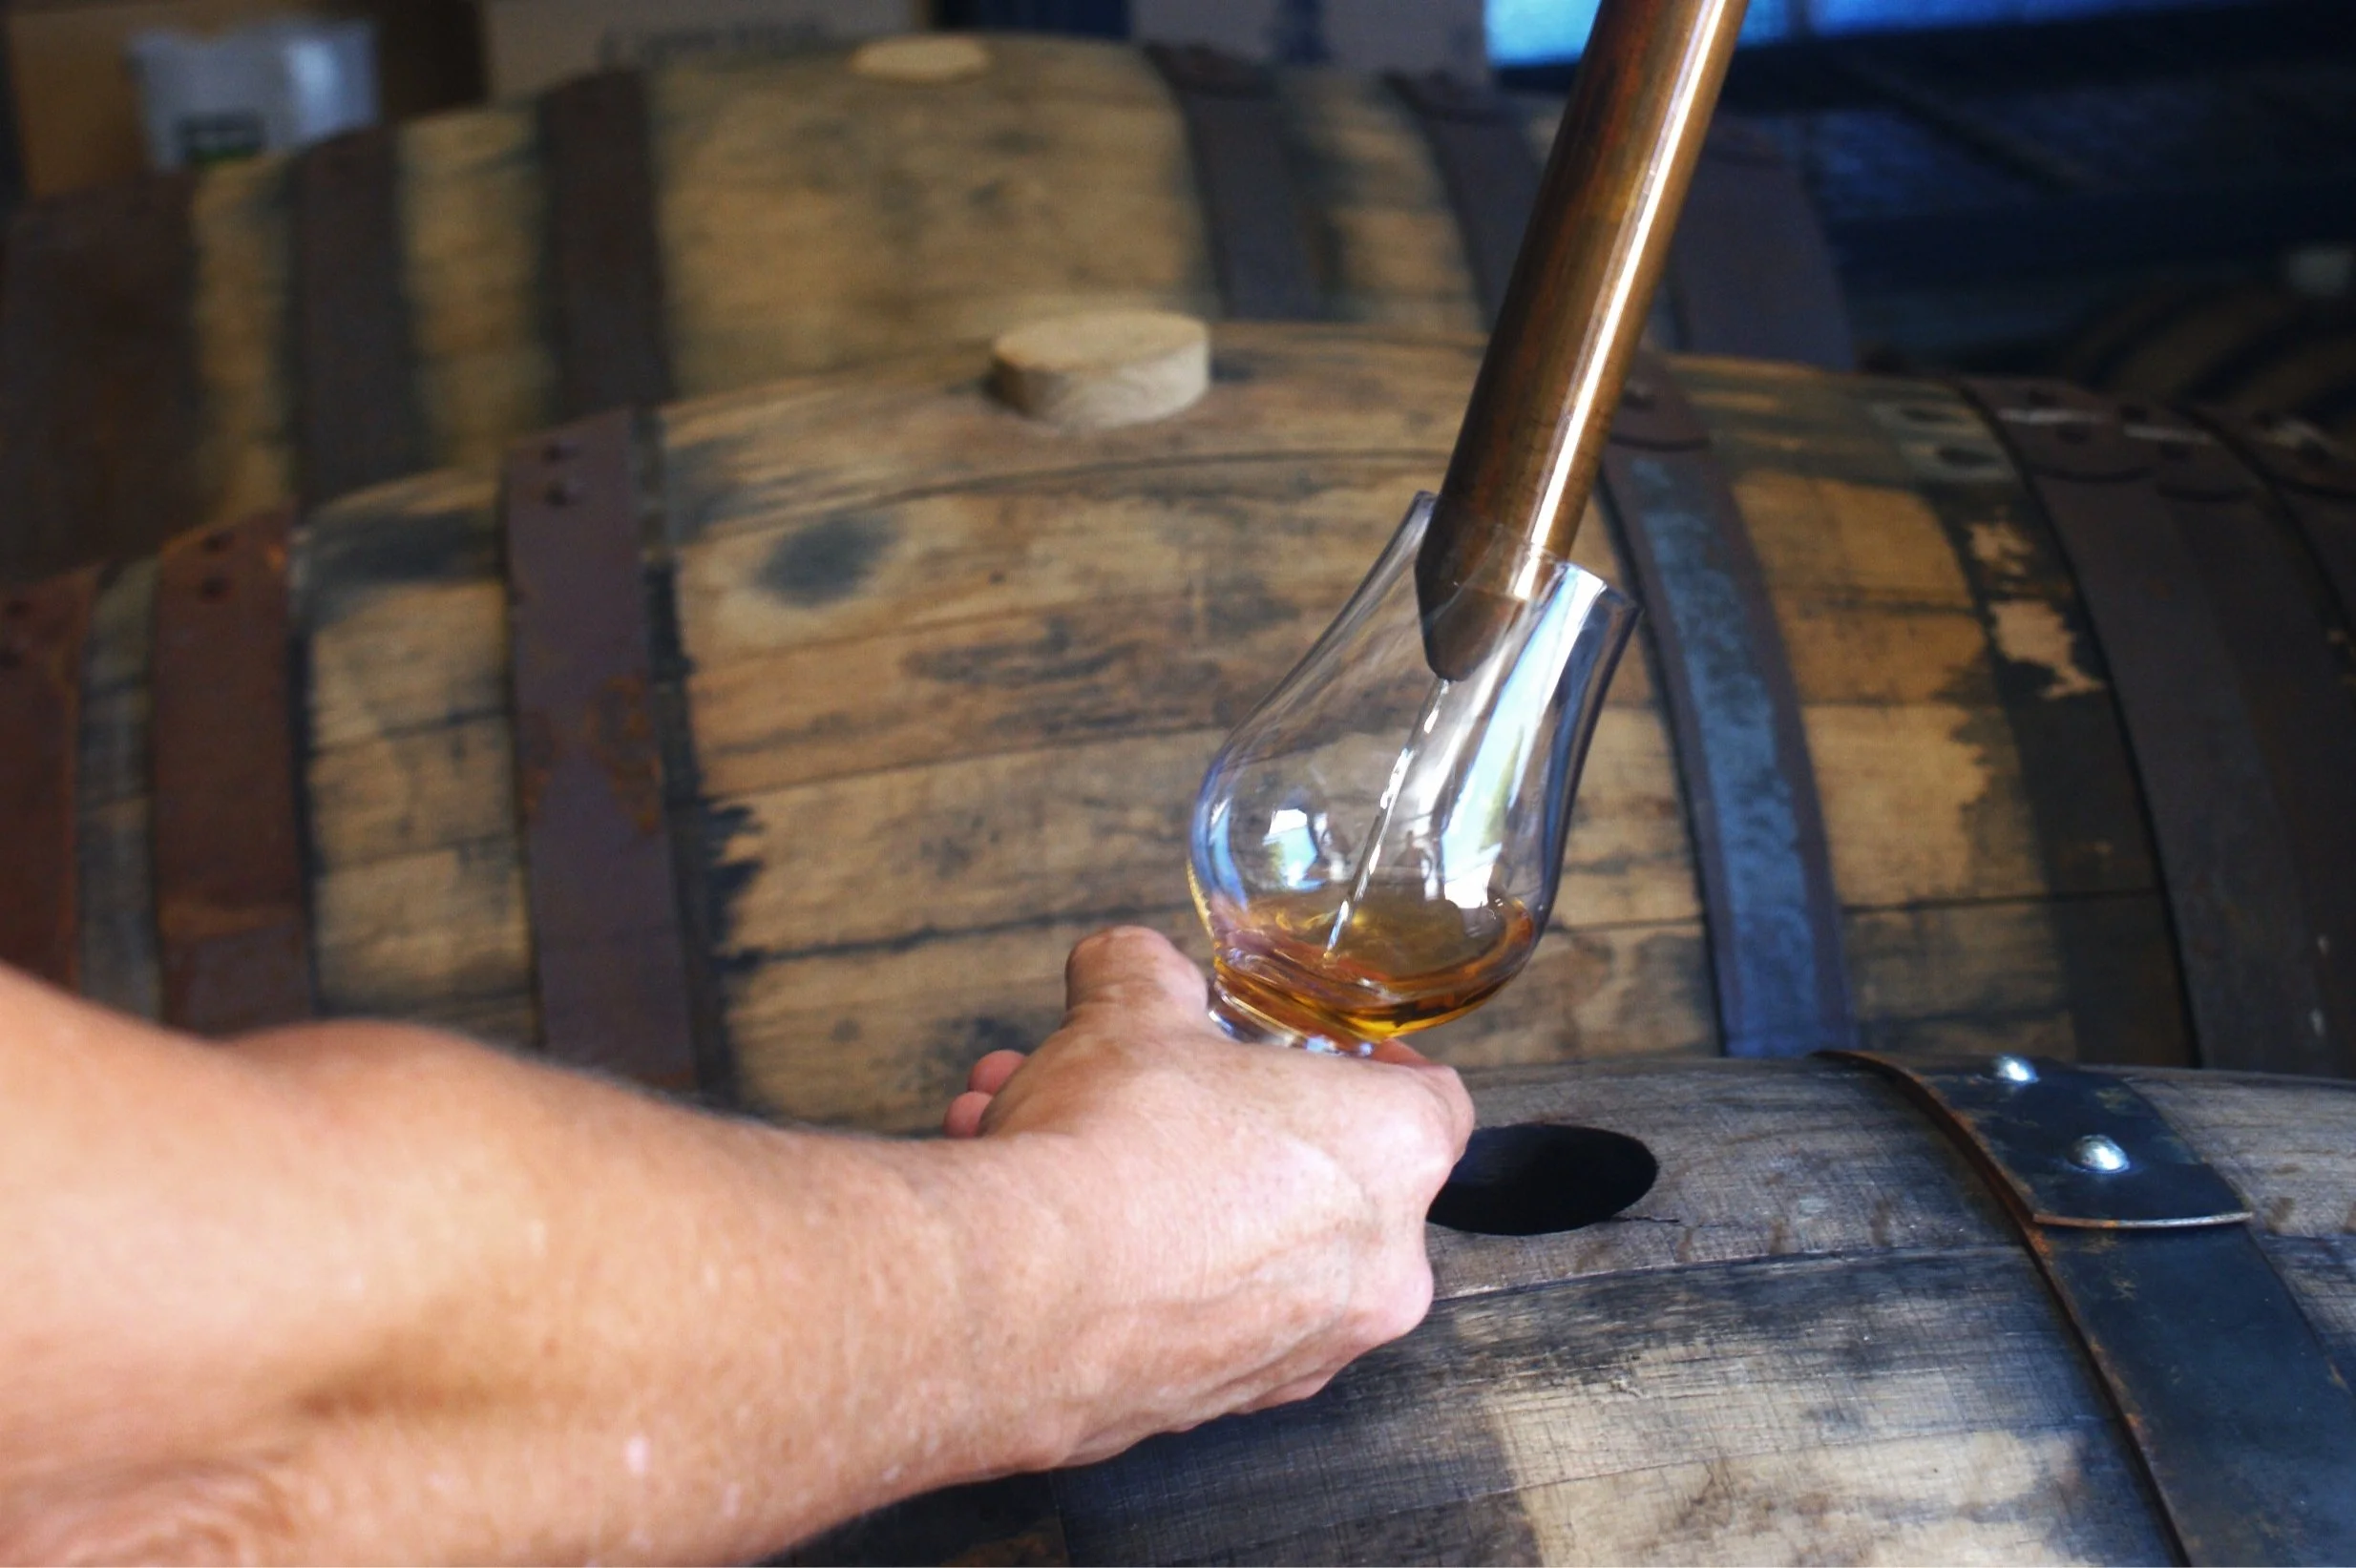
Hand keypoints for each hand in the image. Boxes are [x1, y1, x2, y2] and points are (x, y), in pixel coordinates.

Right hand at [940, 927, 1472, 1466]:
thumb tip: (1128, 964)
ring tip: (1046, 1141)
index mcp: (1392, 1154)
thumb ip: (1143, 972)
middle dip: (1214, 1125)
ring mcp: (1300, 1352)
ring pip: (1236, 1249)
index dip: (1376, 1068)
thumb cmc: (1116, 1149)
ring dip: (1152, 1191)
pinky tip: (1041, 1221)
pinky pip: (1188, 1316)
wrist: (1026, 1297)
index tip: (1325, 1056)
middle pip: (1315, 1176)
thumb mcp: (1130, 1010)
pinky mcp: (1219, 1408)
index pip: (1435, 1103)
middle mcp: (1373, 1270)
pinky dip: (1131, 1270)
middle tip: (1142, 1092)